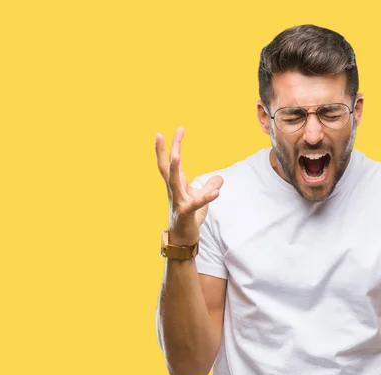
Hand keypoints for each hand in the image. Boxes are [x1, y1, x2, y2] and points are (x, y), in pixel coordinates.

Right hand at [155, 127, 223, 244]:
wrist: (183, 239)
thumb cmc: (190, 217)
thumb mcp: (201, 199)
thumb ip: (209, 186)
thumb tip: (220, 178)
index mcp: (176, 184)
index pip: (172, 162)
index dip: (173, 145)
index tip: (179, 129)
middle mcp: (173, 190)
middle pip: (167, 167)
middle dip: (164, 151)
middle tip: (159, 134)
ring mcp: (177, 201)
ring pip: (173, 182)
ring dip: (174, 168)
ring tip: (177, 155)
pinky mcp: (185, 213)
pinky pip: (195, 204)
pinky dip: (206, 197)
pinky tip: (216, 192)